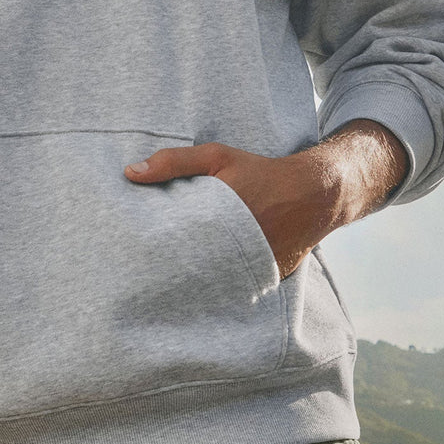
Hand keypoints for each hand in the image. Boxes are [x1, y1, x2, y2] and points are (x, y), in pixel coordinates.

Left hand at [124, 142, 341, 279]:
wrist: (314, 194)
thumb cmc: (260, 172)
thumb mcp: (216, 156)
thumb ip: (172, 162)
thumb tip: (130, 173)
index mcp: (218, 218)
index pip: (175, 244)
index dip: (155, 251)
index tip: (136, 254)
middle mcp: (236, 246)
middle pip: (191, 267)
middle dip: (171, 270)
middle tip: (145, 277)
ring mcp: (253, 267)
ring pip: (213, 282)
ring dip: (196, 281)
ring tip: (170, 287)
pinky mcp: (267, 278)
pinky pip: (237, 287)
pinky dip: (223, 286)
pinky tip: (205, 286)